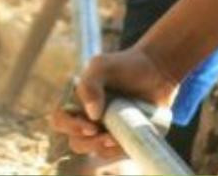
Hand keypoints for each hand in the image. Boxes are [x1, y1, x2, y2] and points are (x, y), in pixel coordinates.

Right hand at [48, 46, 176, 157]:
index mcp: (77, 102)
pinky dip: (118, 152)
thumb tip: (92, 115)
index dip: (69, 126)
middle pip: (76, 141)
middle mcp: (88, 118)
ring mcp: (106, 130)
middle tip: (103, 134)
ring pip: (95, 151)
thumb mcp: (101, 66)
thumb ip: (89, 85)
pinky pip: (115, 153)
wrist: (157, 70)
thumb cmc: (126, 65)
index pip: (60, 120)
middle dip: (88, 142)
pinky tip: (125, 142)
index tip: (90, 125)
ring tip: (116, 138)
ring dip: (103, 148)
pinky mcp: (123, 139)